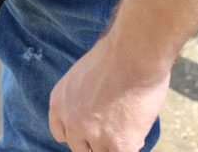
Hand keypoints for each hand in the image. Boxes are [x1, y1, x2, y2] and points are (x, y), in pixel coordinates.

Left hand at [48, 34, 170, 151]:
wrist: (133, 54)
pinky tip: (137, 131)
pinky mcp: (119, 143)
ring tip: (129, 124)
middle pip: (80, 147)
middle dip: (95, 141)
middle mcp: (71, 121)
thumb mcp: (82, 76)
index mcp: (59, 102)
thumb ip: (82, 98)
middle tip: (111, 130)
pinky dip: (131, 145)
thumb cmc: (115, 56)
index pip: (60, 133)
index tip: (88, 132)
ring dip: (115, 143)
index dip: (77, 134)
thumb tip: (95, 111)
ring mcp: (93, 135)